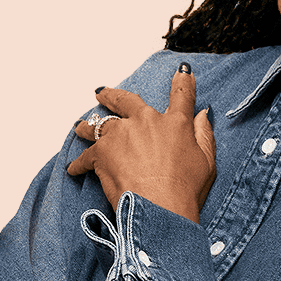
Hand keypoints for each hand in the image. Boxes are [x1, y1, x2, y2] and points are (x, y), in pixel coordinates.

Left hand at [69, 63, 216, 222]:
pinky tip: (75, 168)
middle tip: (101, 92)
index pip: (182, 95)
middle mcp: (146, 121)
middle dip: (112, 95)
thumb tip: (203, 116)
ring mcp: (121, 135)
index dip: (183, 81)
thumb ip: (204, 134)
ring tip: (80, 126)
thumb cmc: (184, 190)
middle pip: (126, 100)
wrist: (159, 209)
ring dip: (88, 125)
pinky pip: (85, 156)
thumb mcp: (206, 161)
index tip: (182, 71)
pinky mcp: (101, 154)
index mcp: (176, 123)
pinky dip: (79, 163)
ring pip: (98, 124)